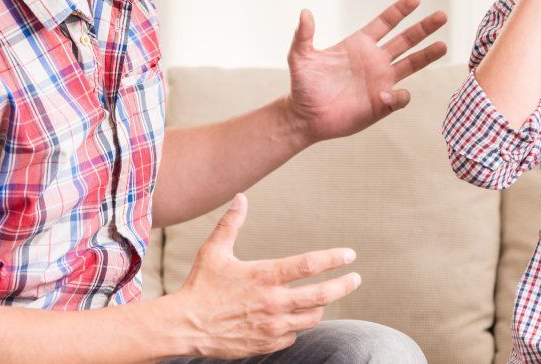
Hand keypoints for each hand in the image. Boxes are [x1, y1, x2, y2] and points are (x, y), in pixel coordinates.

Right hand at [172, 194, 361, 357]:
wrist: (185, 326)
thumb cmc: (201, 286)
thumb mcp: (214, 251)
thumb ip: (231, 224)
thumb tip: (241, 197)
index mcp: (265, 275)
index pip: (310, 264)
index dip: (334, 258)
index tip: (350, 255)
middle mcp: (274, 302)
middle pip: (323, 295)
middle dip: (345, 285)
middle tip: (355, 279)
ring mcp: (272, 326)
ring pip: (313, 317)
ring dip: (319, 307)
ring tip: (320, 299)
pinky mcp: (267, 344)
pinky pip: (294, 335)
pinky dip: (296, 326)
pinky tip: (290, 318)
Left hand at [285, 0, 447, 142]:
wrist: (305, 117)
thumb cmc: (303, 85)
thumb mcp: (300, 57)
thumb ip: (303, 35)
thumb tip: (305, 13)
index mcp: (359, 45)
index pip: (385, 23)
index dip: (400, 10)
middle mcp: (375, 60)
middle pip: (406, 40)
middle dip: (424, 28)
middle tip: (442, 15)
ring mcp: (381, 81)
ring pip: (411, 64)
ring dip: (427, 55)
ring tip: (443, 45)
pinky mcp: (382, 104)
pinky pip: (400, 97)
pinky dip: (399, 94)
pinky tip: (387, 94)